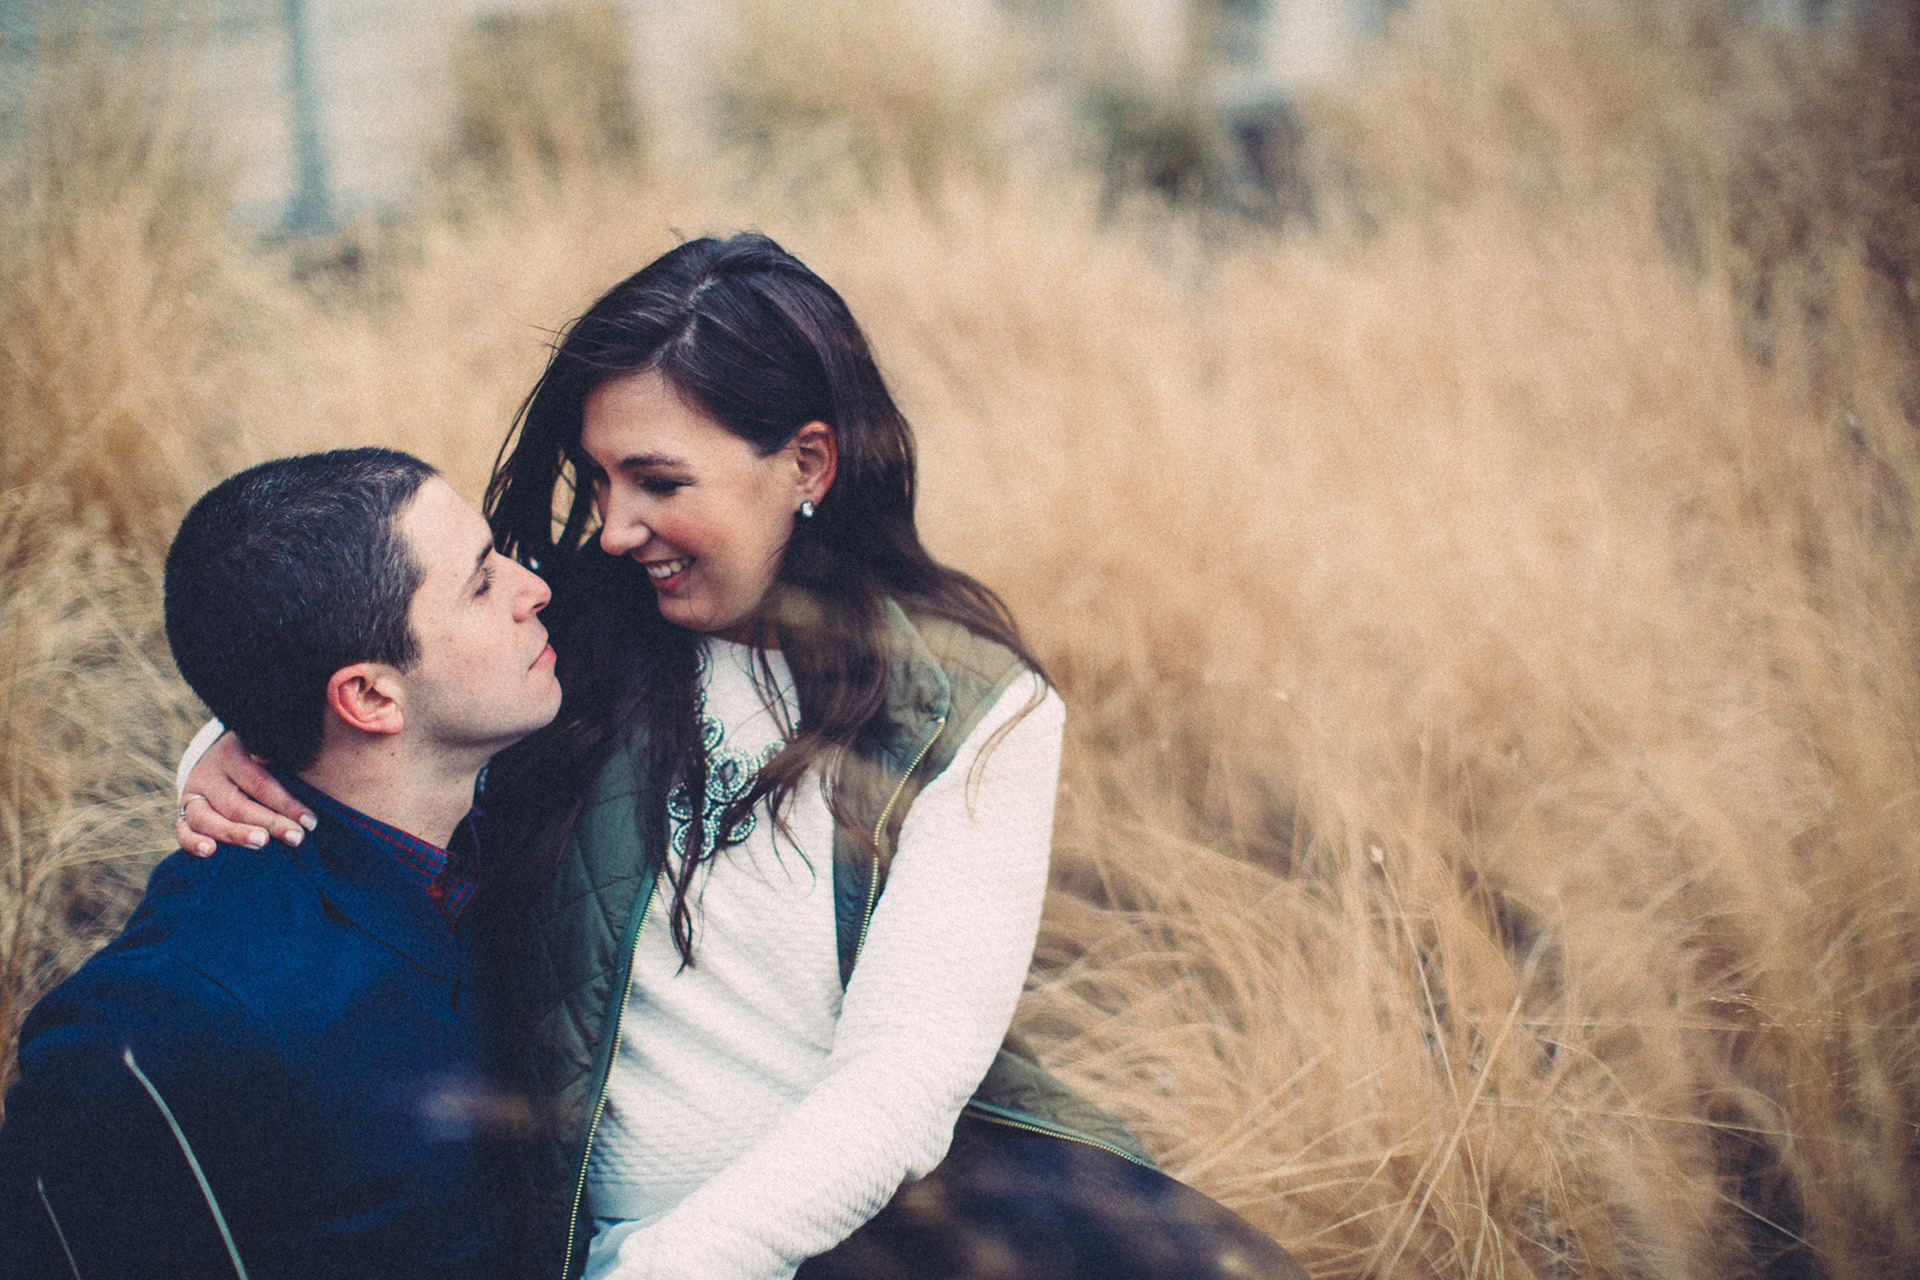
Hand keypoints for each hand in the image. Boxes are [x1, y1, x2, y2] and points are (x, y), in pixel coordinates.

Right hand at [175, 732, 316, 856]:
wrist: (215, 759)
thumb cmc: (255, 760)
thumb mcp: (265, 750)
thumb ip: (280, 759)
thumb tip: (318, 760)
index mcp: (232, 754)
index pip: (260, 783)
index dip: (286, 804)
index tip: (310, 822)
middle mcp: (208, 775)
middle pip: (236, 804)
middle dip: (268, 822)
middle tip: (295, 837)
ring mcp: (191, 795)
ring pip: (206, 818)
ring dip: (234, 833)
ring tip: (261, 842)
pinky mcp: (182, 814)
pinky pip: (181, 830)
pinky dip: (193, 842)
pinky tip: (210, 852)